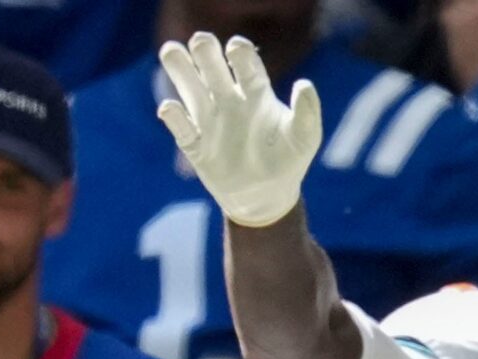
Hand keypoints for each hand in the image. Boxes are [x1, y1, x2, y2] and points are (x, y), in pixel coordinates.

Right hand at [156, 31, 322, 228]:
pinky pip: (182, 127)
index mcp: (256, 93)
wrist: (266, 197)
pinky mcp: (196, 146)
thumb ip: (307, 112)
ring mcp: (211, 122)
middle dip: (206, 53)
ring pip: (191, 89)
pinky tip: (170, 108)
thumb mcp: (305, 139)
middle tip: (200, 41)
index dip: (240, 53)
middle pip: (213, 68)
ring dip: (180, 70)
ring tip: (170, 50)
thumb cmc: (288, 161)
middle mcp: (230, 100)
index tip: (235, 48)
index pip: (246, 65)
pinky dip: (174, 117)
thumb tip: (304, 85)